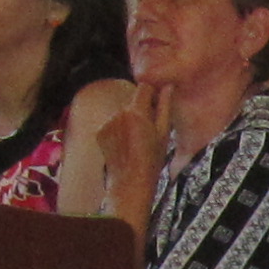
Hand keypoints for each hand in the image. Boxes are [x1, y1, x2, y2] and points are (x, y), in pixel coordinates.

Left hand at [97, 87, 167, 216]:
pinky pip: (112, 124)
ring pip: (122, 113)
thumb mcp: (163, 133)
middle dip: (140, 109)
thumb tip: (168, 86)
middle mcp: (118, 113)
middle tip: (148, 130)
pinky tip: (125, 146)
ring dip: (129, 120)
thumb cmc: (152, 160)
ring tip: (136, 141)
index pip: (144, 87)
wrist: (130, 182)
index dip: (152, 93)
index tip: (158, 105)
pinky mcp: (99, 132)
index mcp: (136, 112)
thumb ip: (165, 107)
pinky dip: (118, 131)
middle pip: (132, 101)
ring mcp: (107, 123)